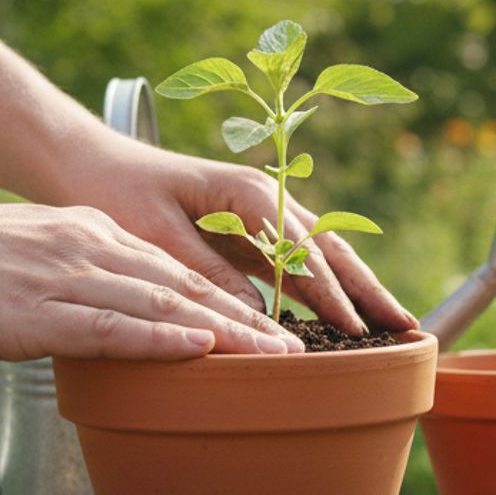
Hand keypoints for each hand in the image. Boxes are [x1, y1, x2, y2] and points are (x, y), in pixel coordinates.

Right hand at [0, 196, 301, 360]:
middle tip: (300, 347)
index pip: (172, 270)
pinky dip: (163, 338)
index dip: (226, 299)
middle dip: (248, 318)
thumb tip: (89, 320)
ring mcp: (65, 278)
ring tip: (278, 357)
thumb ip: (61, 286)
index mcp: (84, 235)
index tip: (270, 323)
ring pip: (164, 305)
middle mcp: (87, 249)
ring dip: (227, 333)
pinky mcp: (36, 311)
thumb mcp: (15, 266)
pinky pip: (112, 326)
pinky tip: (203, 350)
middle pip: (185, 286)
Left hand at [53, 134, 417, 335]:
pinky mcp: (249, 235)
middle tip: (407, 328)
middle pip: (331, 249)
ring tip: (393, 326)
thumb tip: (257, 314)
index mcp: (248, 192)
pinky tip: (345, 317)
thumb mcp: (157, 234)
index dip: (332, 293)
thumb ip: (208, 270)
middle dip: (370, 290)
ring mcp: (261, 218)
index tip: (355, 330)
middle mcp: (265, 200)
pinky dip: (326, 291)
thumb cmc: (116, 191)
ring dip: (358, 291)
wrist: (88, 164)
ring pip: (323, 258)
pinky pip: (298, 265)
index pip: (304, 249)